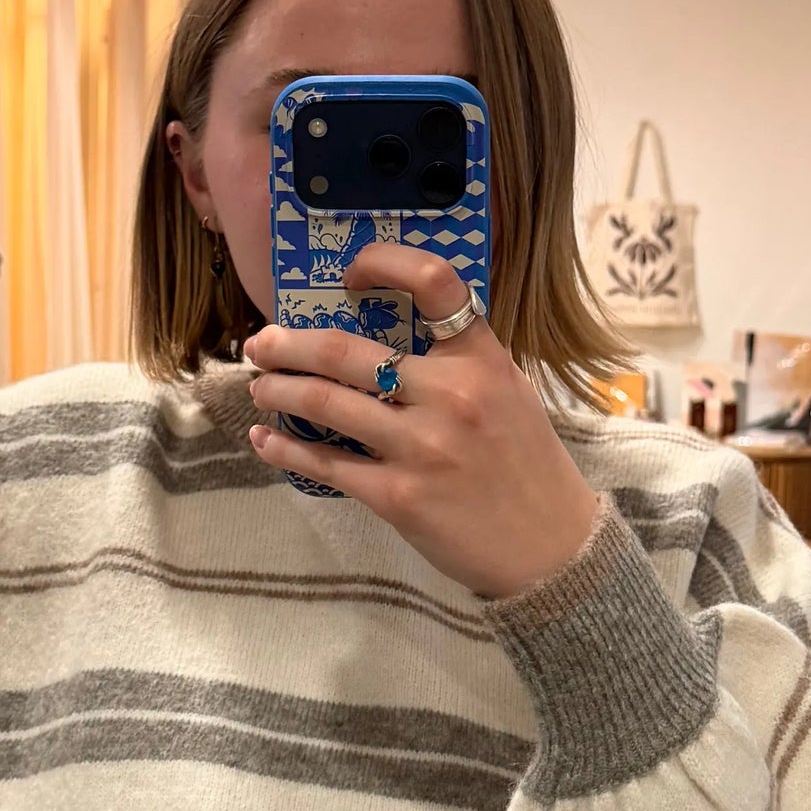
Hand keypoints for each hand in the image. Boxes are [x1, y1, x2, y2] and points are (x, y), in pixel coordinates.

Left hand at [243, 243, 601, 598]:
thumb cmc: (525, 465)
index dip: (383, 263)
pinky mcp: (398, 496)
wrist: (550, 548)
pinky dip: (285, 448)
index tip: (349, 275)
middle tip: (261, 344)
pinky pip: (326, 463)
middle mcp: (451, 395)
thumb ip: (457, 363)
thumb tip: (384, 339)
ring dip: (278, 390)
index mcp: (482, 361)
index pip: (435, 282)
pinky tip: (266, 439)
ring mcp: (421, 446)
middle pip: (346, 351)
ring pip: (325, 403)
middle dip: (289, 344)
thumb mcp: (508, 393)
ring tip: (260, 387)